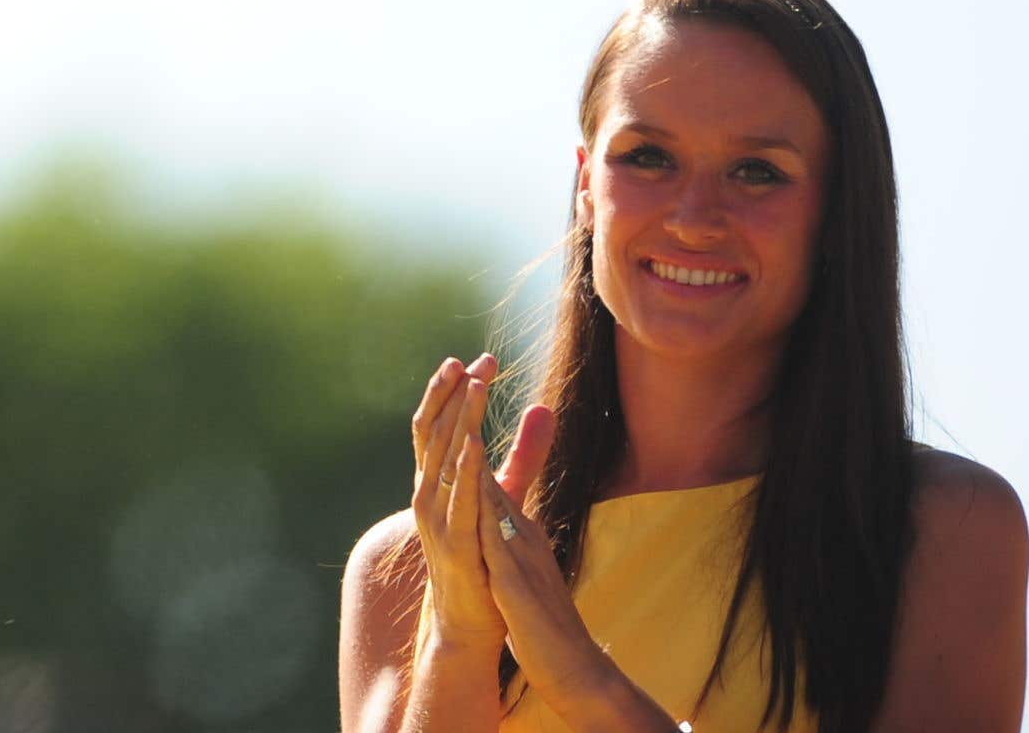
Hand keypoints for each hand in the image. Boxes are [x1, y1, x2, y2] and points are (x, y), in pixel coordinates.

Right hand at [407, 355, 512, 658]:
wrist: (469, 618)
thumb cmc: (484, 556)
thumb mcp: (504, 494)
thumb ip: (523, 455)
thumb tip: (543, 409)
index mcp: (436, 479)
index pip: (438, 423)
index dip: (454, 390)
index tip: (478, 359)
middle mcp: (427, 490)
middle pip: (435, 430)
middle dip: (453, 393)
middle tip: (473, 361)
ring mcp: (435, 515)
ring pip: (443, 455)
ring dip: (459, 418)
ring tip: (474, 386)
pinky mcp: (452, 541)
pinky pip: (456, 498)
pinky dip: (463, 469)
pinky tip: (473, 442)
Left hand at [470, 402, 661, 724]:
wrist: (572, 666)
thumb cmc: (542, 615)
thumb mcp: (527, 560)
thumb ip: (518, 526)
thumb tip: (501, 491)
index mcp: (515, 528)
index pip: (489, 469)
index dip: (474, 429)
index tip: (464, 384)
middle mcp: (518, 533)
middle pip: (492, 467)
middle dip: (478, 421)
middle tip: (471, 369)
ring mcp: (517, 554)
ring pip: (494, 495)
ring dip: (479, 451)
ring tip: (469, 410)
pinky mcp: (514, 581)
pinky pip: (497, 539)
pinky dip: (486, 507)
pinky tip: (475, 483)